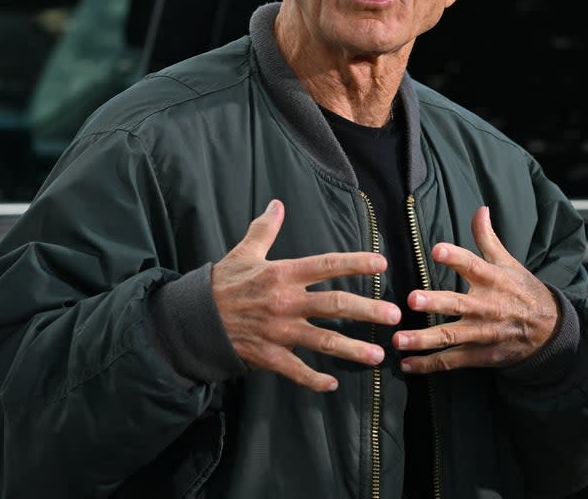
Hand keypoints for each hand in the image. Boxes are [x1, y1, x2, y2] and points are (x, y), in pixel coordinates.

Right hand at [211, 200, 401, 391]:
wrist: (193, 318)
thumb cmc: (222, 283)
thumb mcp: (244, 252)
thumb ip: (265, 228)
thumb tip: (277, 203)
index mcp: (283, 274)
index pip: (326, 265)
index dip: (355, 263)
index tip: (382, 264)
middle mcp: (285, 302)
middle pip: (335, 305)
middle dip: (368, 311)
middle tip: (394, 316)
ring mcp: (279, 331)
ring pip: (323, 341)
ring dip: (353, 349)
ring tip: (378, 355)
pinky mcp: (269, 355)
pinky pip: (296, 370)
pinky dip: (314, 379)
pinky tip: (333, 384)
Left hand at [392, 206, 558, 372]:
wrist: (548, 330)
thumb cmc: (522, 291)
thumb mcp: (508, 263)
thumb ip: (487, 238)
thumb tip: (480, 208)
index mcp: (493, 280)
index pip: (474, 266)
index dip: (456, 258)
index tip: (437, 250)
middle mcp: (487, 307)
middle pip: (458, 305)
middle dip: (435, 303)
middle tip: (411, 299)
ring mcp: (482, 334)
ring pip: (451, 337)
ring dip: (423, 340)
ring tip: (398, 339)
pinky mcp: (480, 355)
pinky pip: (452, 361)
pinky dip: (429, 365)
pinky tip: (406, 364)